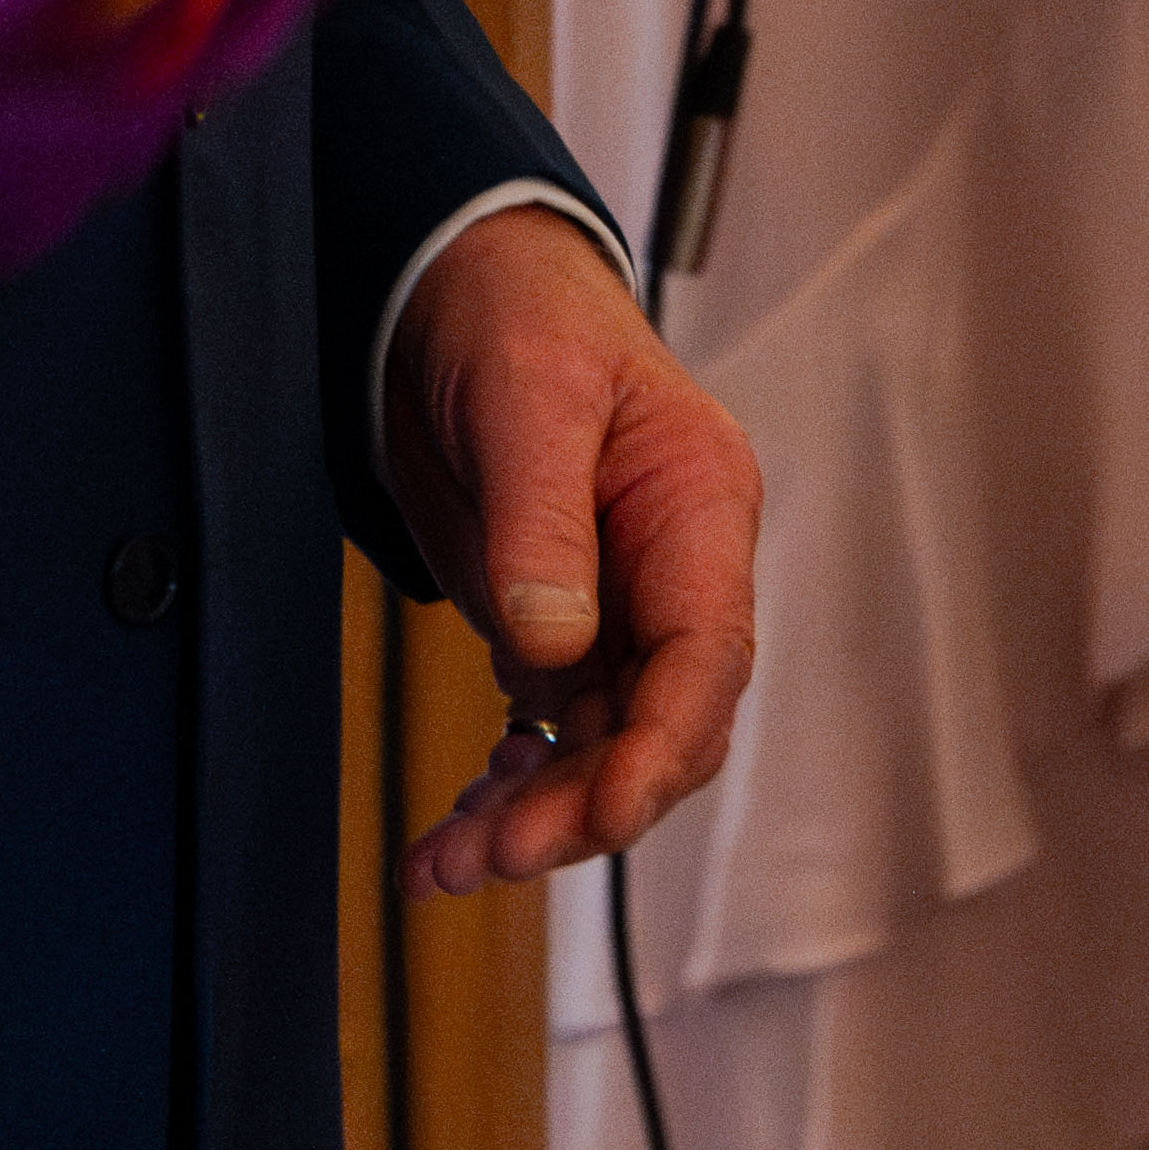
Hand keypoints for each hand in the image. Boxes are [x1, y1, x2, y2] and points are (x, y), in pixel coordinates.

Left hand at [379, 207, 758, 896]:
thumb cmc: (516, 311)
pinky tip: (456, 822)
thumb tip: (553, 646)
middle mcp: (671, 574)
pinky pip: (552, 735)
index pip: (706, 658)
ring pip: (601, 752)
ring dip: (531, 818)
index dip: (660, 750)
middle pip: (658, 729)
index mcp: (699, 509)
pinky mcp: (557, 627)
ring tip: (442, 864)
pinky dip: (508, 788)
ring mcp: (616, 609)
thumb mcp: (526, 396)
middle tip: (485, 855)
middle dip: (580, 808)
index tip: (598, 810)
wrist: (450, 286)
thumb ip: (541, 516)